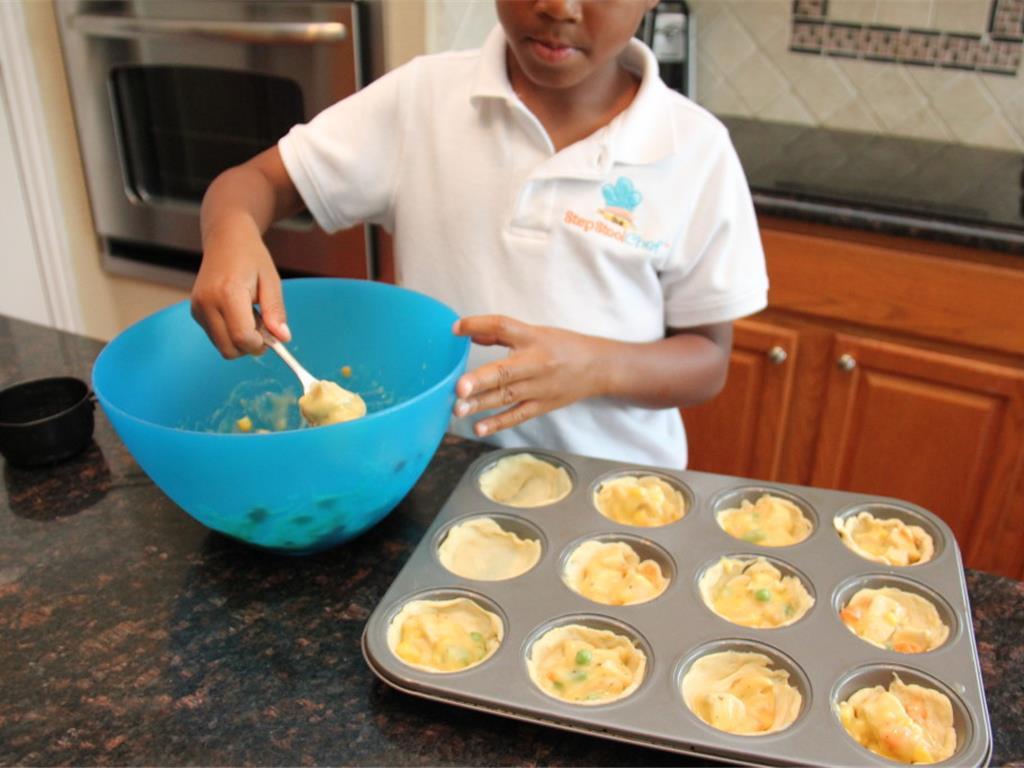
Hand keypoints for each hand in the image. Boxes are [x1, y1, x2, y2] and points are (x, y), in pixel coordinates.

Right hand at [190, 218, 290, 358]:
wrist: (225, 238)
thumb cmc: (251, 256)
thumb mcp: (271, 281)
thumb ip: (275, 311)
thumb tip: (283, 338)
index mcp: (227, 293)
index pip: (242, 337)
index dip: (260, 344)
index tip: (273, 336)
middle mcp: (207, 303)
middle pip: (229, 349)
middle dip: (250, 346)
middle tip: (264, 326)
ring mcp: (197, 308)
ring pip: (222, 346)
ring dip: (240, 340)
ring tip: (250, 315)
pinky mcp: (195, 311)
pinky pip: (216, 337)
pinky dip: (230, 334)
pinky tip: (238, 314)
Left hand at [452, 315, 611, 436]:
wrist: (598, 367)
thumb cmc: (564, 346)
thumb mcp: (535, 333)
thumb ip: (501, 334)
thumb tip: (468, 333)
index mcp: (533, 338)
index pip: (503, 327)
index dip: (479, 325)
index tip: (456, 328)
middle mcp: (536, 363)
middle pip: (505, 371)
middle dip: (480, 380)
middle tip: (459, 388)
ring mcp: (539, 388)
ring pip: (506, 396)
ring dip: (481, 404)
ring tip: (458, 409)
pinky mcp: (542, 406)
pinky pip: (517, 416)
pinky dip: (498, 423)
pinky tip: (478, 428)